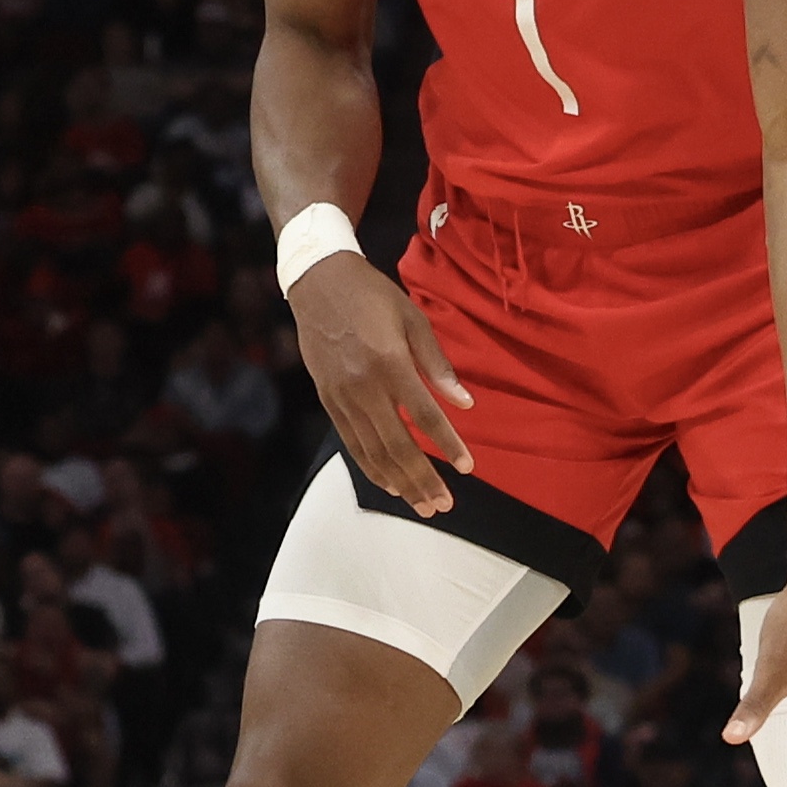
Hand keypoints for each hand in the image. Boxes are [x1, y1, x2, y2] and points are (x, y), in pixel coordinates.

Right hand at [289, 254, 475, 515]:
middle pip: (397, 445)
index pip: (424, 415)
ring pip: (372, 451)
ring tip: (423, 505)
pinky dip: (371, 467)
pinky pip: (351, 443)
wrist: (318, 281)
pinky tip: (391, 484)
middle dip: (423, 478)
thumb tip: (465, 403)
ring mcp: (341, 397)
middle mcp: (363, 386)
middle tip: (444, 504)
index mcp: (389, 363)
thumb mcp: (413, 319)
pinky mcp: (327, 400)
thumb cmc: (373, 296)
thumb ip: (438, 364)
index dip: (448, 444)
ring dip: (399, 482)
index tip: (468, 467)